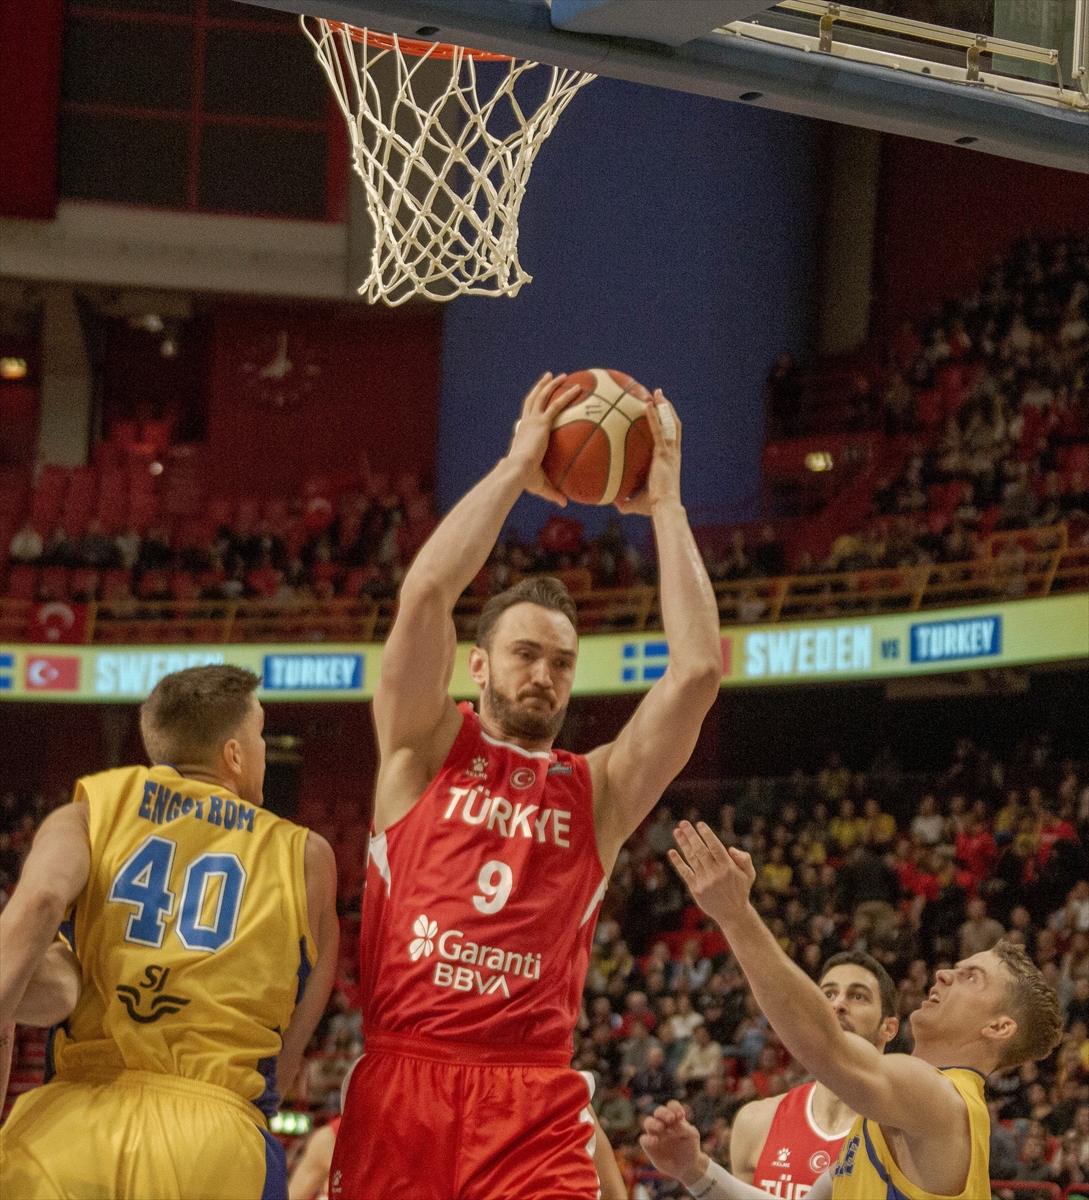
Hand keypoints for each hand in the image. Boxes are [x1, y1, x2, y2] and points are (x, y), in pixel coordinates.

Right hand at [507, 371, 580, 505]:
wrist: (517, 472)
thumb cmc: (525, 480)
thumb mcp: (541, 485)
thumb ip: (554, 492)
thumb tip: (565, 503)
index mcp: (522, 435)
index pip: (526, 419)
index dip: (531, 411)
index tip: (537, 406)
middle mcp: (525, 424)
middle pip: (531, 400)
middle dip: (539, 388)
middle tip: (547, 378)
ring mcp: (532, 421)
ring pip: (540, 396)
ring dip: (550, 384)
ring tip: (559, 375)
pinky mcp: (541, 422)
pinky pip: (556, 404)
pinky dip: (566, 394)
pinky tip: (578, 388)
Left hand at [615, 390, 681, 515]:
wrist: (664, 508)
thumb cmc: (654, 508)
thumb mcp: (637, 502)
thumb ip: (626, 501)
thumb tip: (614, 503)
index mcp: (669, 461)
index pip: (670, 438)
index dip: (667, 425)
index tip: (659, 415)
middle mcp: (673, 453)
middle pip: (673, 425)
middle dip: (667, 409)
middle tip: (658, 396)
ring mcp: (670, 452)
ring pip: (670, 423)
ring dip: (664, 406)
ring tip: (656, 393)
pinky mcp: (664, 453)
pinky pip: (658, 430)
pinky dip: (653, 416)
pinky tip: (646, 405)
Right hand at [639, 1100, 706, 1186]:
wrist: (687, 1168)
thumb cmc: (690, 1149)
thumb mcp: (692, 1137)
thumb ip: (684, 1128)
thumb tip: (672, 1126)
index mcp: (675, 1119)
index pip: (671, 1106)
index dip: (674, 1107)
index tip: (681, 1115)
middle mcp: (663, 1124)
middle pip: (659, 1111)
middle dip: (663, 1113)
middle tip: (671, 1119)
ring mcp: (655, 1134)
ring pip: (648, 1122)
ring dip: (654, 1123)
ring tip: (661, 1128)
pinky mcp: (649, 1147)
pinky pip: (643, 1139)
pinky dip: (647, 1138)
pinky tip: (654, 1141)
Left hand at [668, 821, 755, 928]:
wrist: (732, 914)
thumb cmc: (740, 889)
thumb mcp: (749, 874)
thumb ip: (744, 859)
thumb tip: (730, 848)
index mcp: (728, 867)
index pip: (715, 847)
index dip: (707, 835)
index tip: (700, 824)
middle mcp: (715, 874)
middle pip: (700, 850)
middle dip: (691, 835)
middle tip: (683, 822)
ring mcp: (704, 882)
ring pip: (691, 859)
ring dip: (683, 844)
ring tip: (677, 831)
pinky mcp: (695, 889)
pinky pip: (685, 873)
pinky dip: (678, 862)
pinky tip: (672, 851)